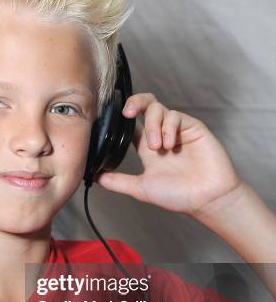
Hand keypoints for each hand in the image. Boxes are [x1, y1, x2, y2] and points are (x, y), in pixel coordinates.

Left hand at [96, 93, 243, 218]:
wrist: (207, 199)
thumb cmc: (178, 196)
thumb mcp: (141, 188)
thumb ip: (118, 182)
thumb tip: (95, 177)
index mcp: (145, 147)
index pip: (130, 123)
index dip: (119, 118)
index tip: (110, 119)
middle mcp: (160, 134)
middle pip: (144, 105)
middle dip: (134, 103)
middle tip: (127, 113)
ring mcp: (176, 129)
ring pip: (157, 108)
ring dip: (152, 125)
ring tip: (157, 147)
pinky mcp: (192, 127)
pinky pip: (175, 116)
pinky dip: (169, 128)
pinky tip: (170, 145)